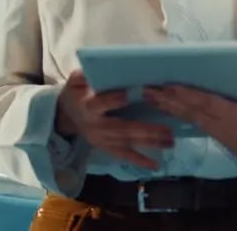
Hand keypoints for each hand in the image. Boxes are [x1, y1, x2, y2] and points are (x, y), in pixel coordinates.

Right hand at [56, 70, 174, 169]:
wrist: (67, 116)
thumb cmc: (77, 93)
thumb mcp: (75, 81)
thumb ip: (83, 76)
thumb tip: (93, 71)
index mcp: (87, 107)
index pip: (99, 104)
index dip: (111, 100)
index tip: (127, 95)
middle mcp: (95, 126)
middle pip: (121, 128)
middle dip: (145, 130)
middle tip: (167, 130)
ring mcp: (102, 140)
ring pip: (127, 142)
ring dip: (149, 143)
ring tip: (170, 142)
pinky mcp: (106, 148)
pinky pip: (124, 155)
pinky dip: (140, 161)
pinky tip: (155, 165)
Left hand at [144, 73, 236, 176]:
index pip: (210, 105)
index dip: (190, 96)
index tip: (172, 86)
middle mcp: (224, 126)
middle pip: (192, 111)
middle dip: (169, 101)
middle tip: (148, 90)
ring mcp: (218, 132)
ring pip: (190, 117)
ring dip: (169, 107)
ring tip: (149, 97)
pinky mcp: (217, 135)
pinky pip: (194, 122)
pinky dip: (179, 114)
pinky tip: (166, 107)